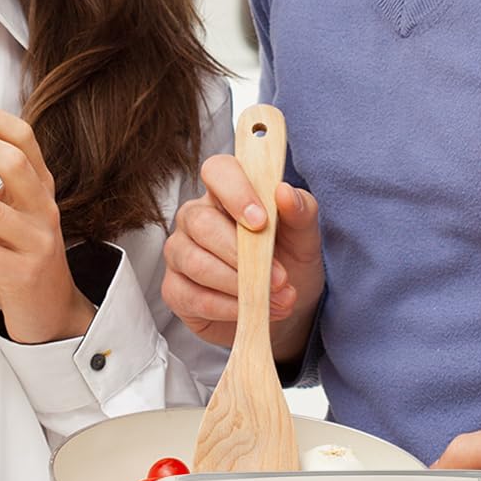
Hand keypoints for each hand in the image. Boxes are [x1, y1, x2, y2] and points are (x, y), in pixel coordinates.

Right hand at [161, 157, 323, 359]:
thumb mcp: (305, 237)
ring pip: (195, 262)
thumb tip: (284, 192)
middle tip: (279, 278)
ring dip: (239, 285)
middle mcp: (195, 218)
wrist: (284, 308)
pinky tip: (250, 310)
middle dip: (242, 255)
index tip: (261, 222)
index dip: (236, 192)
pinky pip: (193, 297)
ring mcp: (180, 253)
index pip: (217, 171)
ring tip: (273, 299)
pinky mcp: (175, 290)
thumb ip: (300, 210)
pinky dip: (227, 307)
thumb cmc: (288, 261)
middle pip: (201, 223)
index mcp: (227, 193)